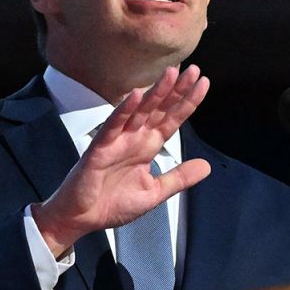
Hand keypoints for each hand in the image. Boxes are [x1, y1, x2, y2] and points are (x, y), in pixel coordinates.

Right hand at [31, 65, 210, 256]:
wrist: (82, 219)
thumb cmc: (112, 203)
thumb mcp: (154, 192)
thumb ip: (179, 178)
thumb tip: (207, 167)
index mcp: (148, 146)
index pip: (172, 119)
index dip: (188, 102)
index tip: (203, 84)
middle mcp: (135, 138)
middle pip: (159, 109)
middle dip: (176, 89)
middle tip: (194, 70)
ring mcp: (118, 140)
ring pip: (139, 111)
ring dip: (155, 92)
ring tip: (171, 74)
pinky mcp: (100, 148)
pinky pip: (113, 125)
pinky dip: (124, 110)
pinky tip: (136, 95)